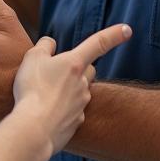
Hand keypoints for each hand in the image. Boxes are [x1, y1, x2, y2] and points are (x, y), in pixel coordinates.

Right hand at [13, 23, 131, 160]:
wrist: (33, 130)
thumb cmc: (31, 90)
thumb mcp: (32, 58)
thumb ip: (44, 46)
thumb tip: (51, 44)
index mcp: (74, 64)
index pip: (98, 43)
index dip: (114, 34)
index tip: (128, 29)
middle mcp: (83, 83)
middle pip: (89, 70)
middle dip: (79, 68)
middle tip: (56, 73)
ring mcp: (82, 104)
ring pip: (80, 91)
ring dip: (68, 90)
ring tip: (44, 95)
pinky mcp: (77, 123)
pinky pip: (73, 111)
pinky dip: (63, 109)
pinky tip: (46, 112)